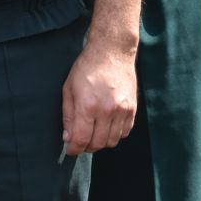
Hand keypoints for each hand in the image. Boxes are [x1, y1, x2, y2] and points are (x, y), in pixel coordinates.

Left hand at [60, 38, 137, 154]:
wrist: (112, 51)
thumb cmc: (86, 67)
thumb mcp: (68, 88)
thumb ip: (68, 116)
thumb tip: (68, 138)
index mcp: (88, 106)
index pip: (81, 139)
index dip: (74, 149)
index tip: (70, 149)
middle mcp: (107, 111)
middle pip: (97, 144)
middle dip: (86, 147)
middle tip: (81, 141)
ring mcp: (122, 110)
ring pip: (112, 141)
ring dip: (101, 142)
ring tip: (94, 134)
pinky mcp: (132, 108)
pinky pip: (125, 132)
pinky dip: (115, 135)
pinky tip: (107, 127)